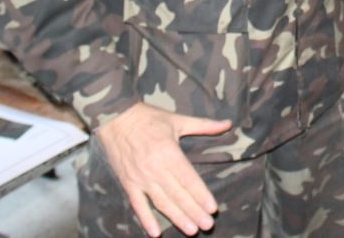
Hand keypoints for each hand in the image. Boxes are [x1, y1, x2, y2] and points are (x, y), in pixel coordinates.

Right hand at [97, 102, 233, 235]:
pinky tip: (156, 233)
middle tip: (207, 225)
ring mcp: (140, 178)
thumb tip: (228, 123)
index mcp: (169, 152)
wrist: (115, 117)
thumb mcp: (178, 119)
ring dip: (176, 217)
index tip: (212, 208)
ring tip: (191, 230)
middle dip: (194, 211)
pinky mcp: (128, 183)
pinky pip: (137, 204)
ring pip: (161, 202)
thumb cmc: (148, 117)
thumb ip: (204, 125)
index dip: (201, 194)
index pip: (188, 179)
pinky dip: (146, 219)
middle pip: (178, 194)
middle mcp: (155, 168)